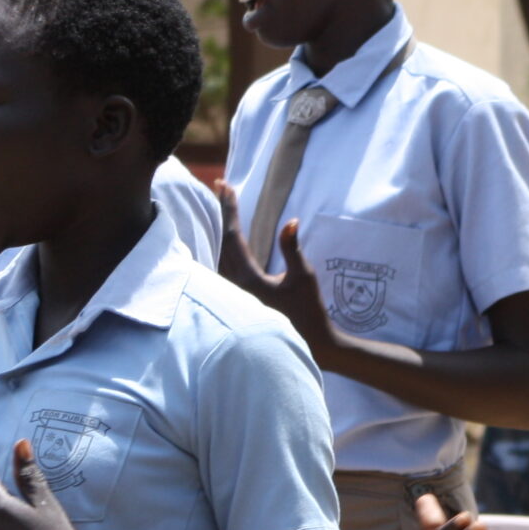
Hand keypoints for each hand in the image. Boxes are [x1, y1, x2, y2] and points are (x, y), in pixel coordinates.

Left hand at [213, 181, 333, 349]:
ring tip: (221, 207)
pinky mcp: (238, 299)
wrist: (310, 343)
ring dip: (220, 228)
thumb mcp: (304, 277)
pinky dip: (222, 246)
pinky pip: (223, 266)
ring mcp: (234, 294)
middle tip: (220, 186)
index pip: (232, 236)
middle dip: (222, 213)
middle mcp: (234, 286)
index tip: (225, 186)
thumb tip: (290, 221)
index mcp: (248, 279)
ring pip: (219, 254)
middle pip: (221, 241)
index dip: (229, 209)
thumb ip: (293, 248)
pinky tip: (225, 240)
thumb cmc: (309, 312)